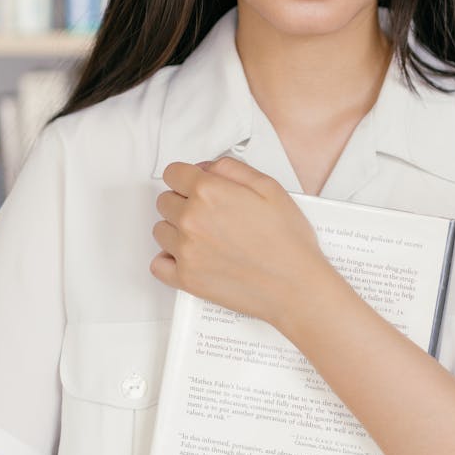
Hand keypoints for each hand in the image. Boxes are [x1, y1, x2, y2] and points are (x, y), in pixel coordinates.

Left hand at [150, 158, 330, 325]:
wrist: (296, 287)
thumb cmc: (288, 241)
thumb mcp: (270, 188)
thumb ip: (232, 169)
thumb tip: (207, 168)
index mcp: (209, 192)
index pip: (173, 173)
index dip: (187, 178)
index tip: (196, 187)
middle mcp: (191, 219)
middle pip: (164, 201)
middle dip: (182, 203)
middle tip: (209, 215)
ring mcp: (185, 251)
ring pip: (160, 231)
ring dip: (176, 230)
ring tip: (205, 238)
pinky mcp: (186, 279)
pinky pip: (158, 265)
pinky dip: (169, 261)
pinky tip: (190, 257)